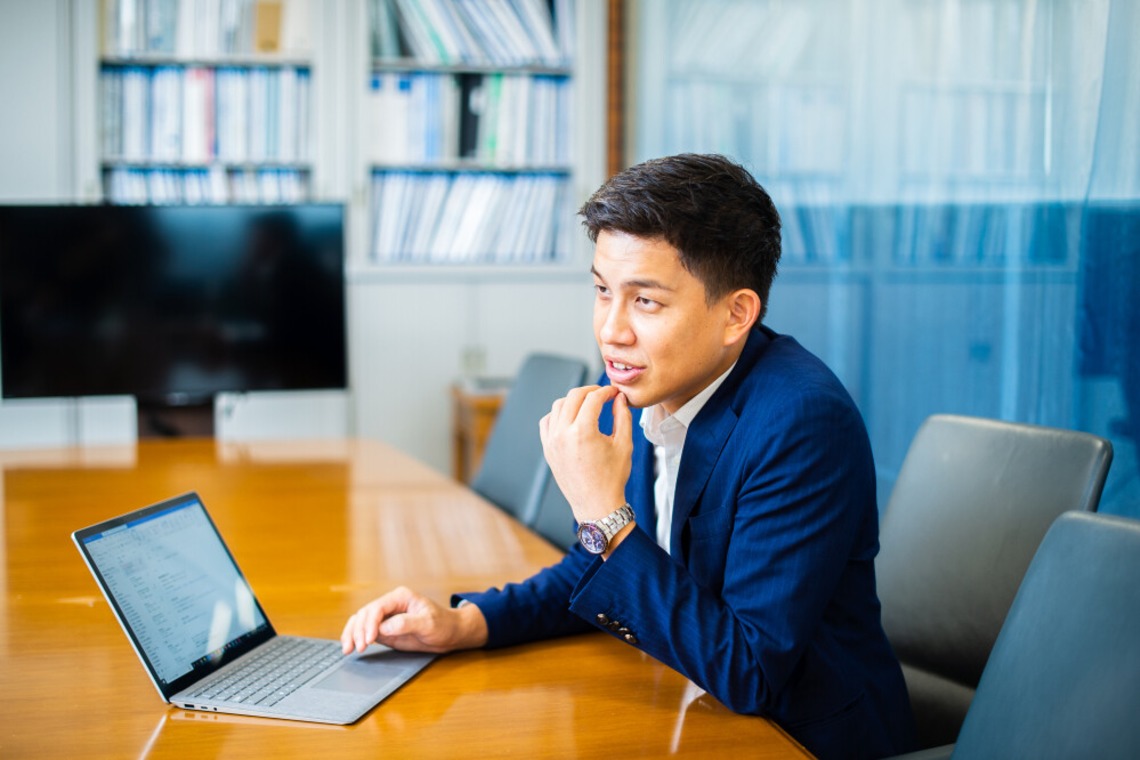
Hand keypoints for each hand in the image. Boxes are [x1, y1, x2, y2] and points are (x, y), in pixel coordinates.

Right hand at [340, 586, 487, 654]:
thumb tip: (384, 628)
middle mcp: (390, 605)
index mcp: (400, 597)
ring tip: (348, 649)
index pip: (377, 608)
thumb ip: (406, 624)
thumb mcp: (428, 623)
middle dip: (358, 630)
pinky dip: (355, 637)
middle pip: (365, 614)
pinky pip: (364, 631)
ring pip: (360, 621)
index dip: (370, 623)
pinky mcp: (384, 629)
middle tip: (358, 648)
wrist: (449, 633)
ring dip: (352, 634)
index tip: (369, 640)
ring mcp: (385, 617)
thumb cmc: (442, 624)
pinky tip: (350, 646)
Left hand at [539, 385, 633, 523]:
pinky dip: (558, 414)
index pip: (593, 398)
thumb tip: (619, 398)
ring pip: (558, 406)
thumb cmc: (612, 477)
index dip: (607, 391)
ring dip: (573, 400)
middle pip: (573, 397)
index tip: (615, 393)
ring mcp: (552, 441)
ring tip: (588, 404)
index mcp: (584, 432)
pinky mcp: (547, 449)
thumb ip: (623, 416)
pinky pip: (547, 422)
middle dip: (590, 391)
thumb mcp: (624, 444)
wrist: (596, 505)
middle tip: (603, 394)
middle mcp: (563, 434)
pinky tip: (571, 417)